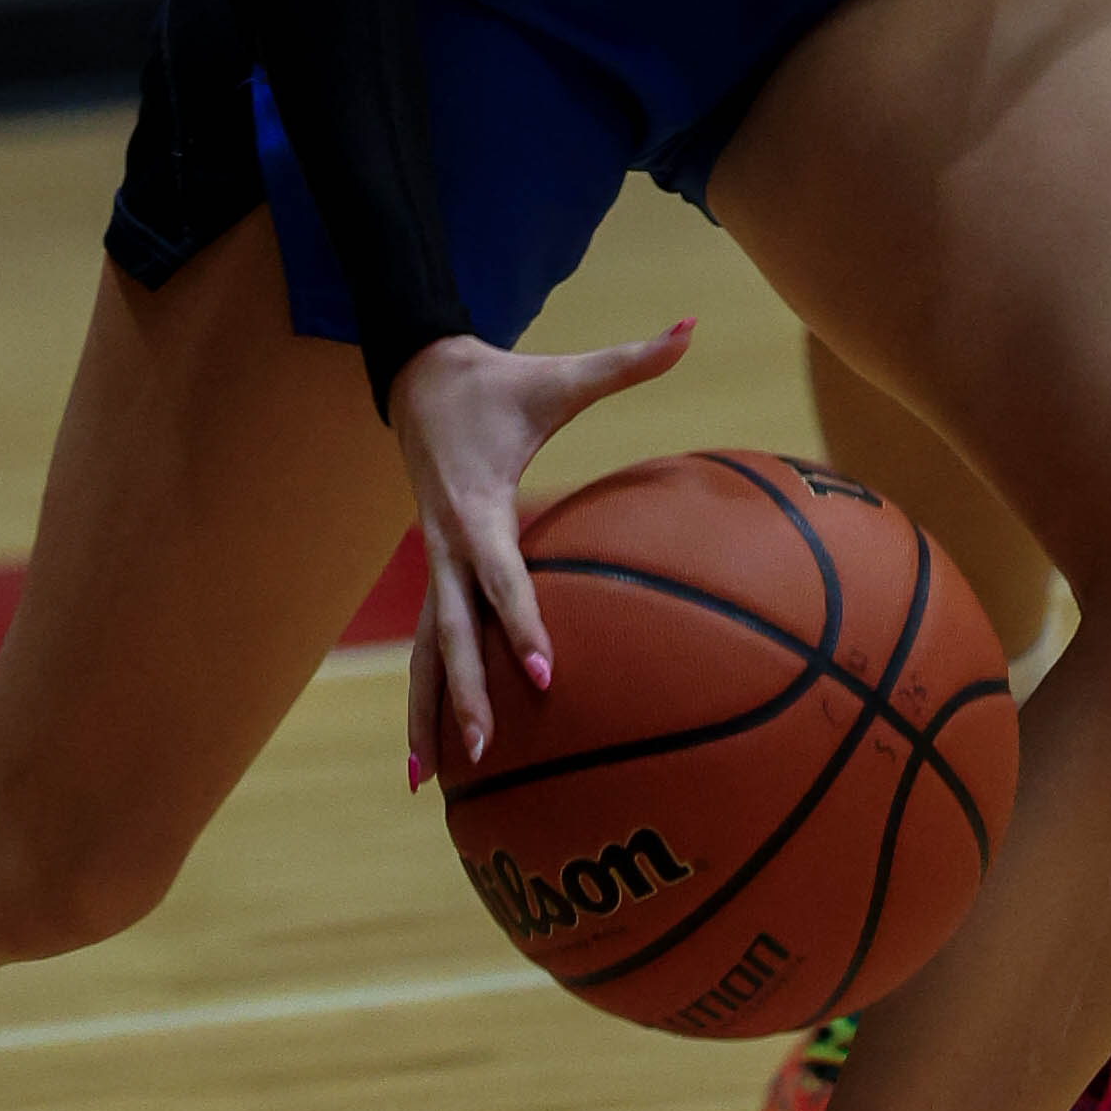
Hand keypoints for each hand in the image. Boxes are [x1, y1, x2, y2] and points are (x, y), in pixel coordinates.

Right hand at [393, 315, 694, 779]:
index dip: (524, 621)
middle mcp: (447, 546)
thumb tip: (691, 328)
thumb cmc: (501, 384)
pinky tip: (429, 759)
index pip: (503, 575)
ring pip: (426, 652)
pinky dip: (424, 700)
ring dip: (429, 712)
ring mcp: (433, 566)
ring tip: (429, 782)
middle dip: (470, 692)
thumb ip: (629, 360)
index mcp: (479, 506)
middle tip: (490, 751)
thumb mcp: (560, 374)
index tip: (548, 671)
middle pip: (455, 631)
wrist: (419, 376)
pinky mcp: (433, 576)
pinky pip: (427, 646)